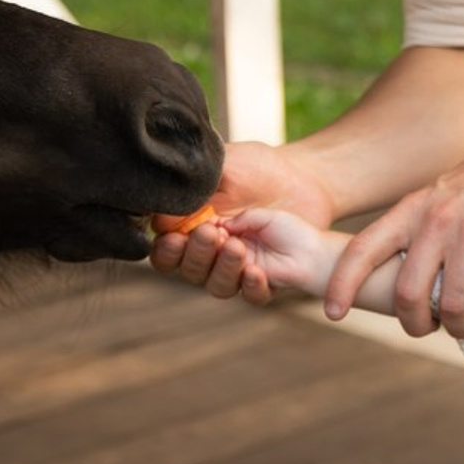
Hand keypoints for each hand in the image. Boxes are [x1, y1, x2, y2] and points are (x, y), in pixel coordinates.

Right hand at [149, 140, 335, 303]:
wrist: (301, 178)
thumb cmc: (256, 169)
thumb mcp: (223, 168)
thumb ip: (194, 189)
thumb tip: (161, 218)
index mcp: (191, 228)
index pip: (166, 252)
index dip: (167, 250)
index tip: (176, 238)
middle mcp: (211, 252)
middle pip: (189, 271)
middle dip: (197, 254)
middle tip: (211, 234)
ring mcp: (237, 266)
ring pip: (217, 286)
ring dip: (223, 268)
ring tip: (237, 246)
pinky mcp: (264, 278)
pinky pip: (253, 295)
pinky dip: (252, 286)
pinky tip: (256, 270)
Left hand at [324, 145, 463, 336]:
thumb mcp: (432, 200)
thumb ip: (412, 236)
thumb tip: (398, 290)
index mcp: (410, 212)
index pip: (363, 249)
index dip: (344, 285)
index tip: (334, 313)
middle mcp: (436, 221)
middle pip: (408, 293)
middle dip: (415, 324)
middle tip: (428, 328)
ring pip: (454, 305)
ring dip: (460, 327)